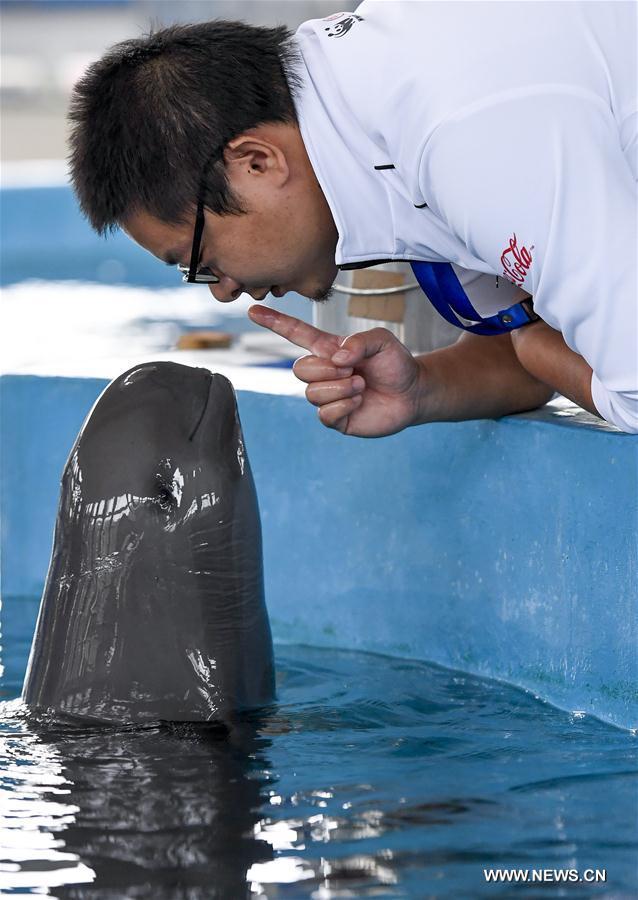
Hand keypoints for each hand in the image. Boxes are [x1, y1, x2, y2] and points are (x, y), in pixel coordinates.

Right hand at [248, 305, 422, 436]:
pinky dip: (343, 406)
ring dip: (340, 388)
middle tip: (353, 371)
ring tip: (361, 386)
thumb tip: (336, 358)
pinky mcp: (336, 419)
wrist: (413, 392)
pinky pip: (323, 414)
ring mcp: (328, 397)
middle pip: (300, 368)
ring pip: (312, 393)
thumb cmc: (396, 364)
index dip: (275, 323)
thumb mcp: (382, 340)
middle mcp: (324, 373)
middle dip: (328, 369)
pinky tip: (359, 401)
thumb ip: (359, 341)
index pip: (296, 334)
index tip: (253, 311)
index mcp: (329, 349)